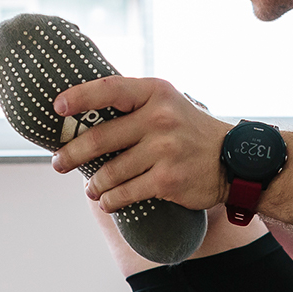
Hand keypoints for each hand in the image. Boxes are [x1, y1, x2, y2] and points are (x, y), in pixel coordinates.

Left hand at [50, 76, 231, 212]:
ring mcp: (164, 150)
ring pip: (110, 172)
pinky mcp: (168, 180)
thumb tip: (82, 118)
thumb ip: (133, 105)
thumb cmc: (190, 131)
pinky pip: (125, 193)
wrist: (235, 161)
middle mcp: (159, 118)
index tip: (57, 108)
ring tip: (91, 188)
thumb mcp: (167, 104)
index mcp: (156, 93)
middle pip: (100, 138)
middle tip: (58, 162)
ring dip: (94, 185)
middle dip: (72, 154)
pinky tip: (107, 201)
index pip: (109, 89)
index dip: (79, 97)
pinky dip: (111, 201)